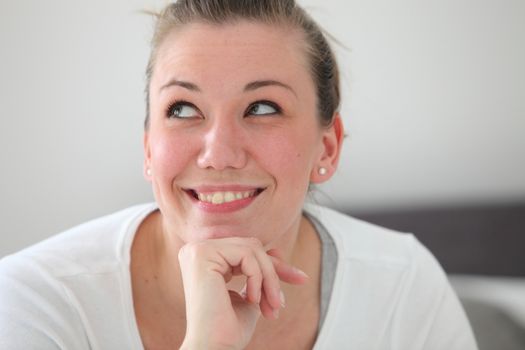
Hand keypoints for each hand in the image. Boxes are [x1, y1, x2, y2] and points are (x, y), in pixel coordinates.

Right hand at [178, 237, 307, 349]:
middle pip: (250, 246)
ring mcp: (196, 251)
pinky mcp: (202, 255)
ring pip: (251, 249)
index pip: (246, 250)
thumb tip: (276, 250)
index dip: (273, 265)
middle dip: (272, 273)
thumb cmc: (228, 329)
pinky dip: (257, 278)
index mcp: (204, 258)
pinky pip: (246, 255)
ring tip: (270, 305)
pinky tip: (252, 300)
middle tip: (281, 302)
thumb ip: (260, 270)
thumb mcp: (252, 292)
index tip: (301, 279)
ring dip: (268, 278)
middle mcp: (195, 250)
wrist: (214, 348)